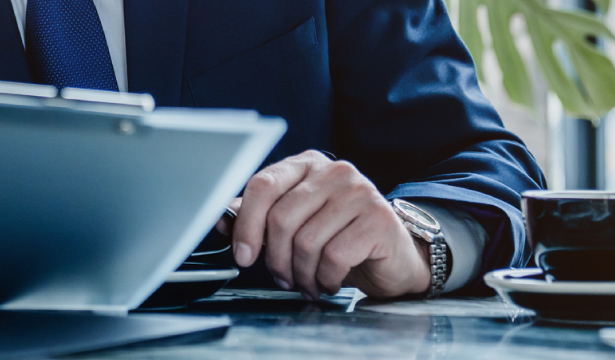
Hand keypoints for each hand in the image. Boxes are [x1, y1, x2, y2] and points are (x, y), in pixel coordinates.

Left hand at [230, 150, 429, 298]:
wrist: (393, 256)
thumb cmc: (339, 237)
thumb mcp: (294, 224)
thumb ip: (258, 218)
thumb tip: (221, 220)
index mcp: (306, 164)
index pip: (262, 185)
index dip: (246, 225)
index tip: (242, 255)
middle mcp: (334, 171)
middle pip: (281, 217)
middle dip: (275, 258)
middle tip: (280, 277)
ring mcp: (360, 192)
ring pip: (306, 241)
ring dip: (300, 273)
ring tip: (306, 282)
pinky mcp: (378, 219)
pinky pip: (334, 256)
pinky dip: (325, 278)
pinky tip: (328, 282)